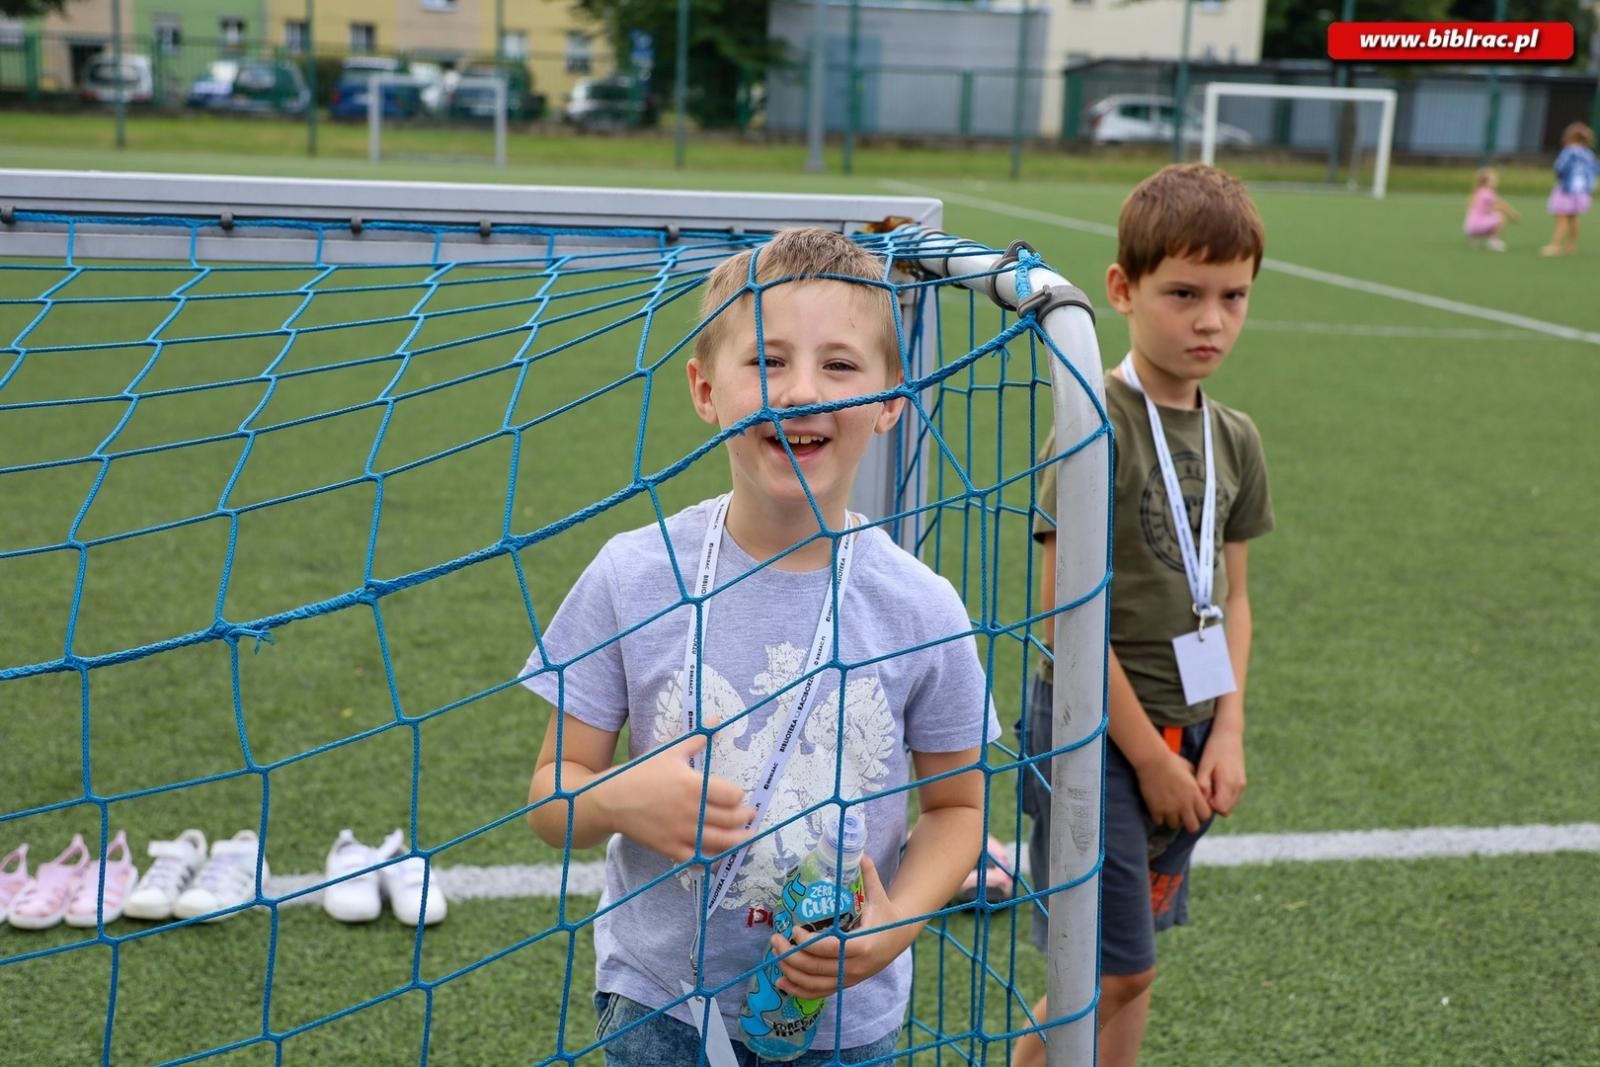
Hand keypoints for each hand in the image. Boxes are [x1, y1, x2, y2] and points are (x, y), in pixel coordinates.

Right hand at [601, 724, 754, 862]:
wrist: (610, 799)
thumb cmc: (641, 773)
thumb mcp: (669, 752)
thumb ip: (696, 739)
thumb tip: (717, 719)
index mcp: (693, 785)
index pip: (732, 796)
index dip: (739, 796)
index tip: (739, 796)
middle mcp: (691, 811)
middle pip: (731, 820)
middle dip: (745, 819)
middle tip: (751, 816)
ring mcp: (681, 832)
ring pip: (720, 843)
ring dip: (739, 841)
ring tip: (747, 838)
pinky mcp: (670, 849)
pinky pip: (698, 859)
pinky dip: (712, 860)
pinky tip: (720, 857)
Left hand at [770, 856, 911, 998]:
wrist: (899, 938)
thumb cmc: (885, 914)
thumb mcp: (879, 895)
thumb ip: (869, 874)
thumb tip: (860, 852)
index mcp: (864, 945)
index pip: (831, 949)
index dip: (808, 942)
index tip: (793, 928)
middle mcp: (856, 967)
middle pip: (818, 968)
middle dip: (792, 956)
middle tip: (774, 940)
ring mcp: (850, 978)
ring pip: (815, 984)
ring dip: (791, 972)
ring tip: (774, 955)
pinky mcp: (845, 983)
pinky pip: (819, 992)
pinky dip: (799, 990)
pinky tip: (782, 982)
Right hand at [1136, 748, 1211, 832]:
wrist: (1152, 760)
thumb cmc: (1172, 761)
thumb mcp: (1189, 768)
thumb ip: (1196, 781)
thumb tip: (1199, 787)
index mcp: (1195, 794)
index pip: (1205, 816)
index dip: (1201, 814)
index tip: (1195, 809)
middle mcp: (1184, 804)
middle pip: (1193, 827)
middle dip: (1189, 822)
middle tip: (1183, 815)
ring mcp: (1169, 808)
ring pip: (1174, 825)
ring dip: (1172, 819)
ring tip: (1168, 811)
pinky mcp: (1156, 809)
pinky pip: (1159, 822)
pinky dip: (1158, 817)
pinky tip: (1157, 809)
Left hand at [1196, 729, 1245, 816]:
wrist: (1229, 734)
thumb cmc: (1213, 749)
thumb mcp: (1204, 765)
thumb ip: (1203, 784)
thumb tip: (1202, 801)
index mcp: (1228, 783)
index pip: (1220, 809)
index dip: (1208, 806)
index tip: (1201, 794)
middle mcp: (1238, 787)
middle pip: (1226, 810)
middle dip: (1213, 806)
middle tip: (1203, 790)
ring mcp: (1242, 785)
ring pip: (1230, 805)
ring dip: (1219, 801)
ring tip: (1209, 785)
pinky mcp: (1242, 782)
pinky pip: (1233, 797)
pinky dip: (1224, 796)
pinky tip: (1215, 782)